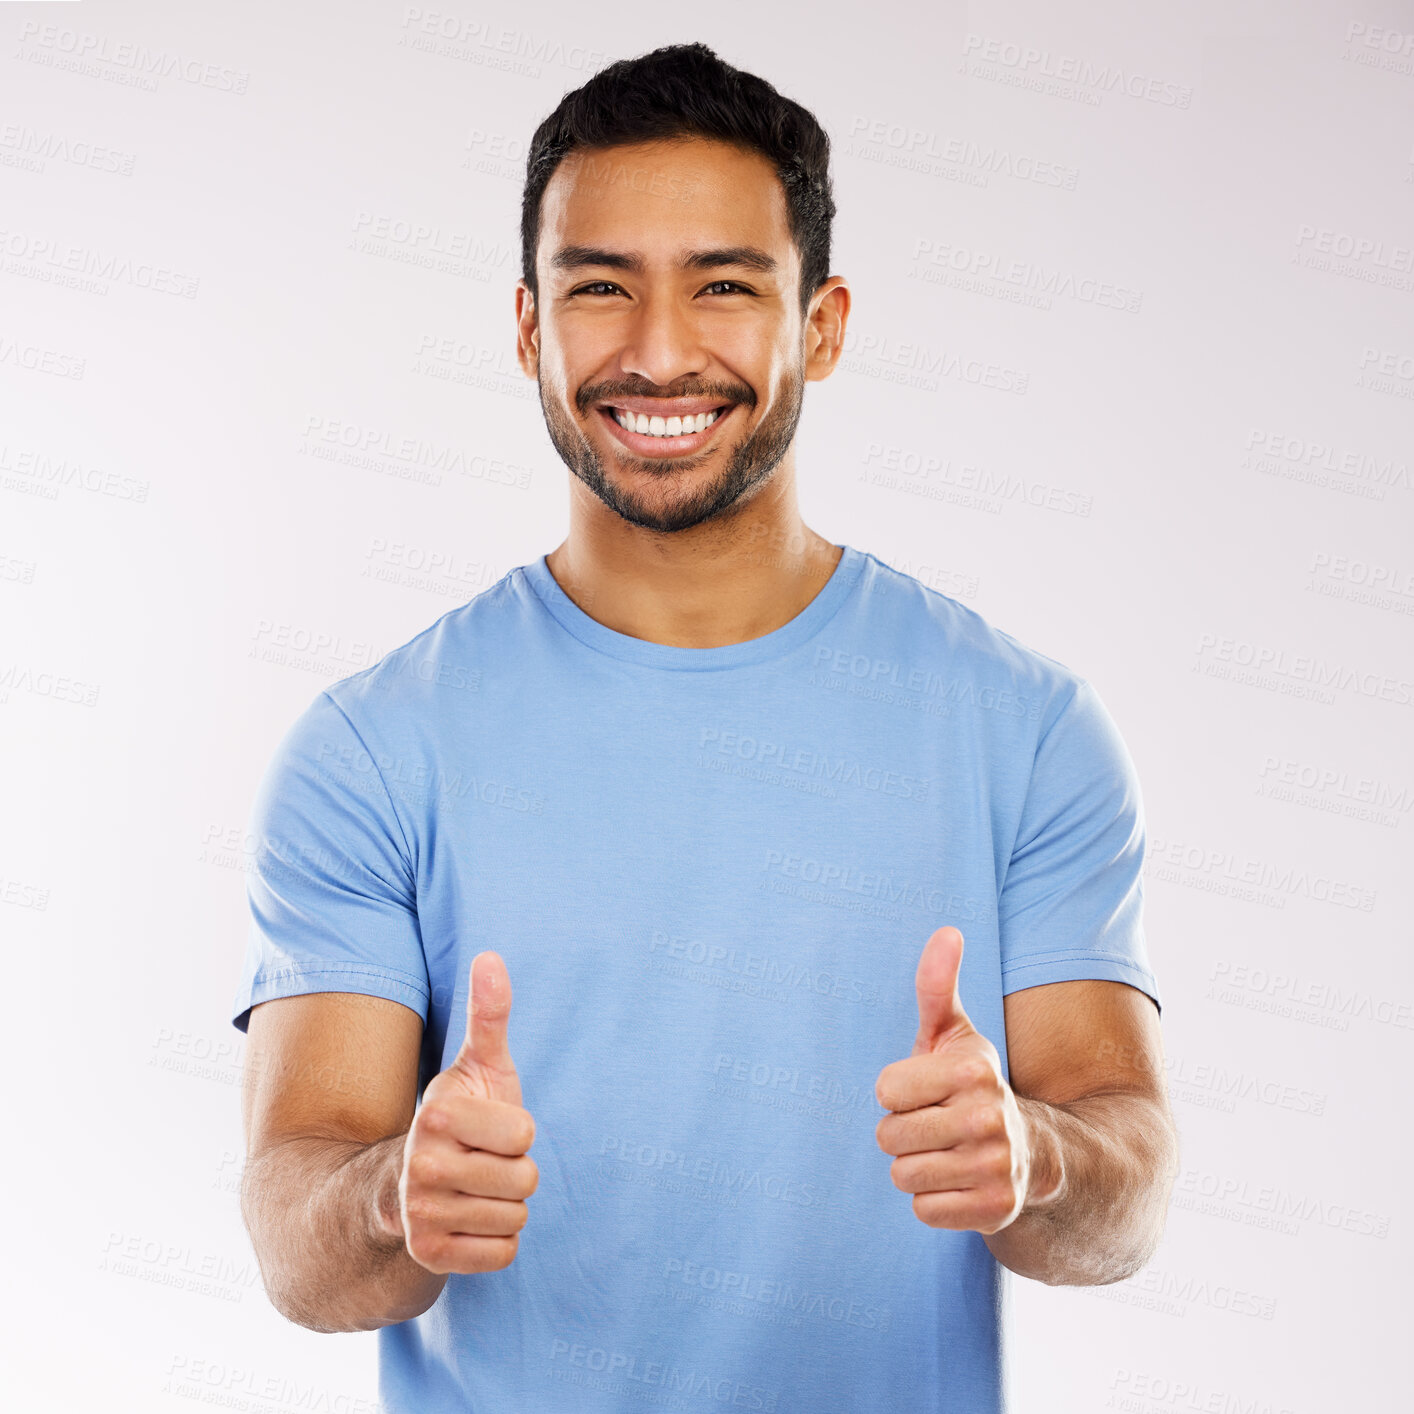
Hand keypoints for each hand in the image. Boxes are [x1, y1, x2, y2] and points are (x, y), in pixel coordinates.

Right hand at [394, 951, 538, 1273]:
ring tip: (477, 1189)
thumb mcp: (479, 1065)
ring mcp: (420, 1216)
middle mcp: (420, 1167)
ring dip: (506, 1206)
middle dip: (516, 1171)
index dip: (518, 1131)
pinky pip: (503, 1253)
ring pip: (515, 1217)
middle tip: (485, 1162)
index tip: (489, 1127)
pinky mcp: (428, 1257)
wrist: (408, 1183)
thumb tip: (491, 955)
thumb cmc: (463, 1118)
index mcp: (436, 1114)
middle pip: (525, 1180)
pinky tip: (470, 1222)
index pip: (525, 1134)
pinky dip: (497, 1241)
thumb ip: (489, 1014)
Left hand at [874, 927, 1055, 1233]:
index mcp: (973, 1071)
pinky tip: (959, 1182)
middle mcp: (989, 1118)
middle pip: (889, 1136)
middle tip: (936, 1126)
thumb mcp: (955, 1035)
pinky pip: (922, 1209)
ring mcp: (995, 1167)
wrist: (1034, 1152)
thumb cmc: (971, 1086)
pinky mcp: (995, 1210)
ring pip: (902, 1175)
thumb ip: (937, 985)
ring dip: (916, 1167)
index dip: (898, 1093)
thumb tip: (947, 931)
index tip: (928, 1092)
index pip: (885, 1090)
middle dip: (903, 1132)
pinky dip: (933, 1200)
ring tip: (946, 1153)